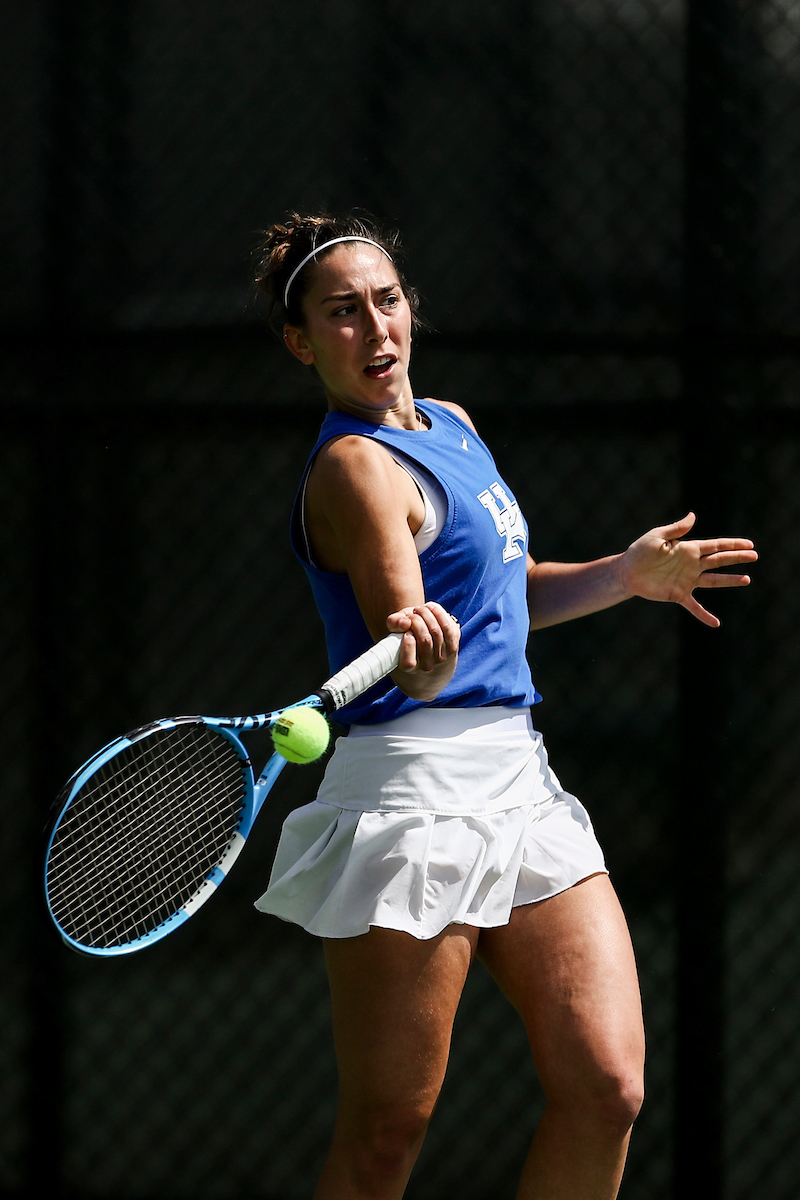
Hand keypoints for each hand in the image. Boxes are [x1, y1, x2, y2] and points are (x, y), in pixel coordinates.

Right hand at [385, 602, 460, 699]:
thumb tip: (405, 622)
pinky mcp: (453, 647)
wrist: (427, 651)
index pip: (409, 662)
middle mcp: (426, 666)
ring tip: (419, 610)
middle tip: (411, 614)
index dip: (408, 644)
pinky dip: (439, 614)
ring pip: (436, 631)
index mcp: (409, 668)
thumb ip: (394, 624)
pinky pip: (448, 628)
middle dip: (416, 620)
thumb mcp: (395, 631)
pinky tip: (430, 608)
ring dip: (427, 614)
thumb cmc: (407, 638)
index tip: (406, 632)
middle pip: (425, 639)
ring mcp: (441, 658)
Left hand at [621, 512, 756, 627]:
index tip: (749, 544)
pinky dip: (704, 615)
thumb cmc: (639, 552)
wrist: (627, 572)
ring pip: (713, 581)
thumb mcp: (656, 536)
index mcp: (688, 549)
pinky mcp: (678, 594)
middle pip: (719, 561)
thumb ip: (676, 529)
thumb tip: (693, 516)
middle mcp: (691, 564)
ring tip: (747, 580)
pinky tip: (715, 623)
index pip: (715, 546)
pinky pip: (694, 606)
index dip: (732, 544)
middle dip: (737, 558)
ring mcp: (687, 580)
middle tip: (755, 555)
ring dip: (729, 581)